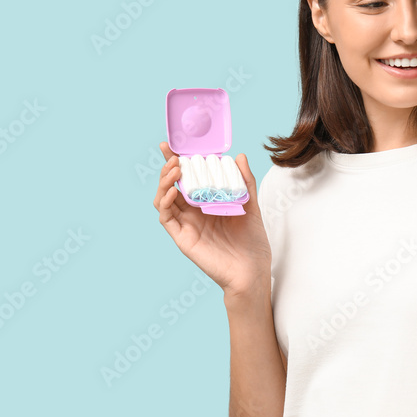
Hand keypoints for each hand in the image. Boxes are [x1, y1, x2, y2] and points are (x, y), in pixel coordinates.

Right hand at [153, 142, 271, 297]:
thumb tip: (238, 155)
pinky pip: (166, 218)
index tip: (174, 145)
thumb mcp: (251, 205)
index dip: (178, 162)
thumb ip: (244, 181)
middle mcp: (192, 213)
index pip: (188, 178)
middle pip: (172, 186)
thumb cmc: (252, 242)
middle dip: (168, 168)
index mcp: (206, 203)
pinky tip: (174, 190)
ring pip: (164, 199)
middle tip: (174, 155)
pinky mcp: (182, 238)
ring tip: (175, 169)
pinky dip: (166, 202)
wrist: (253, 271)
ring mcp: (186, 225)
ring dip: (165, 182)